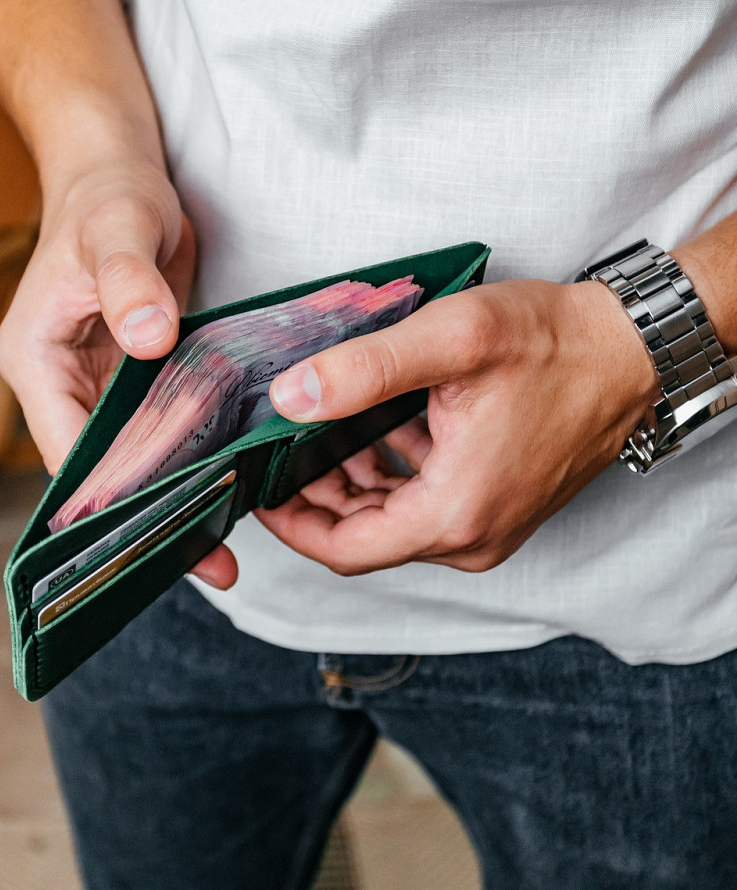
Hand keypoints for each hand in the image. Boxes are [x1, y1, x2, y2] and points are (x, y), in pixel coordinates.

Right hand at [0, 161, 237, 587]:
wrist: (120, 176)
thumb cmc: (107, 196)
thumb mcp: (117, 230)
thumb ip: (129, 284)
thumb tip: (148, 338)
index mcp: (37, 363)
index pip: (70, 451)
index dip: (115, 500)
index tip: (163, 538)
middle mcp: (62, 386)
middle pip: (103, 471)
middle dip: (151, 517)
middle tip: (214, 562)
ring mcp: (100, 386)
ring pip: (135, 459)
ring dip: (175, 496)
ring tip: (228, 544)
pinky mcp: (137, 378)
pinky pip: (163, 431)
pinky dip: (191, 458)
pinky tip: (233, 485)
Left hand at [257, 279, 659, 573]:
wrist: (631, 352)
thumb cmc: (553, 345)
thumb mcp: (450, 341)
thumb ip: (362, 371)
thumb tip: (289, 398)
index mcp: (454, 514)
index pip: (343, 548)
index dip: (290, 525)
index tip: (258, 491)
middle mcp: (472, 539)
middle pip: (363, 539)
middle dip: (315, 500)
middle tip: (282, 452)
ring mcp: (489, 530)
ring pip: (391, 525)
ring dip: (350, 487)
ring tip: (324, 436)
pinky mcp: (498, 511)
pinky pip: (425, 511)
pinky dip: (391, 480)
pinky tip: (380, 434)